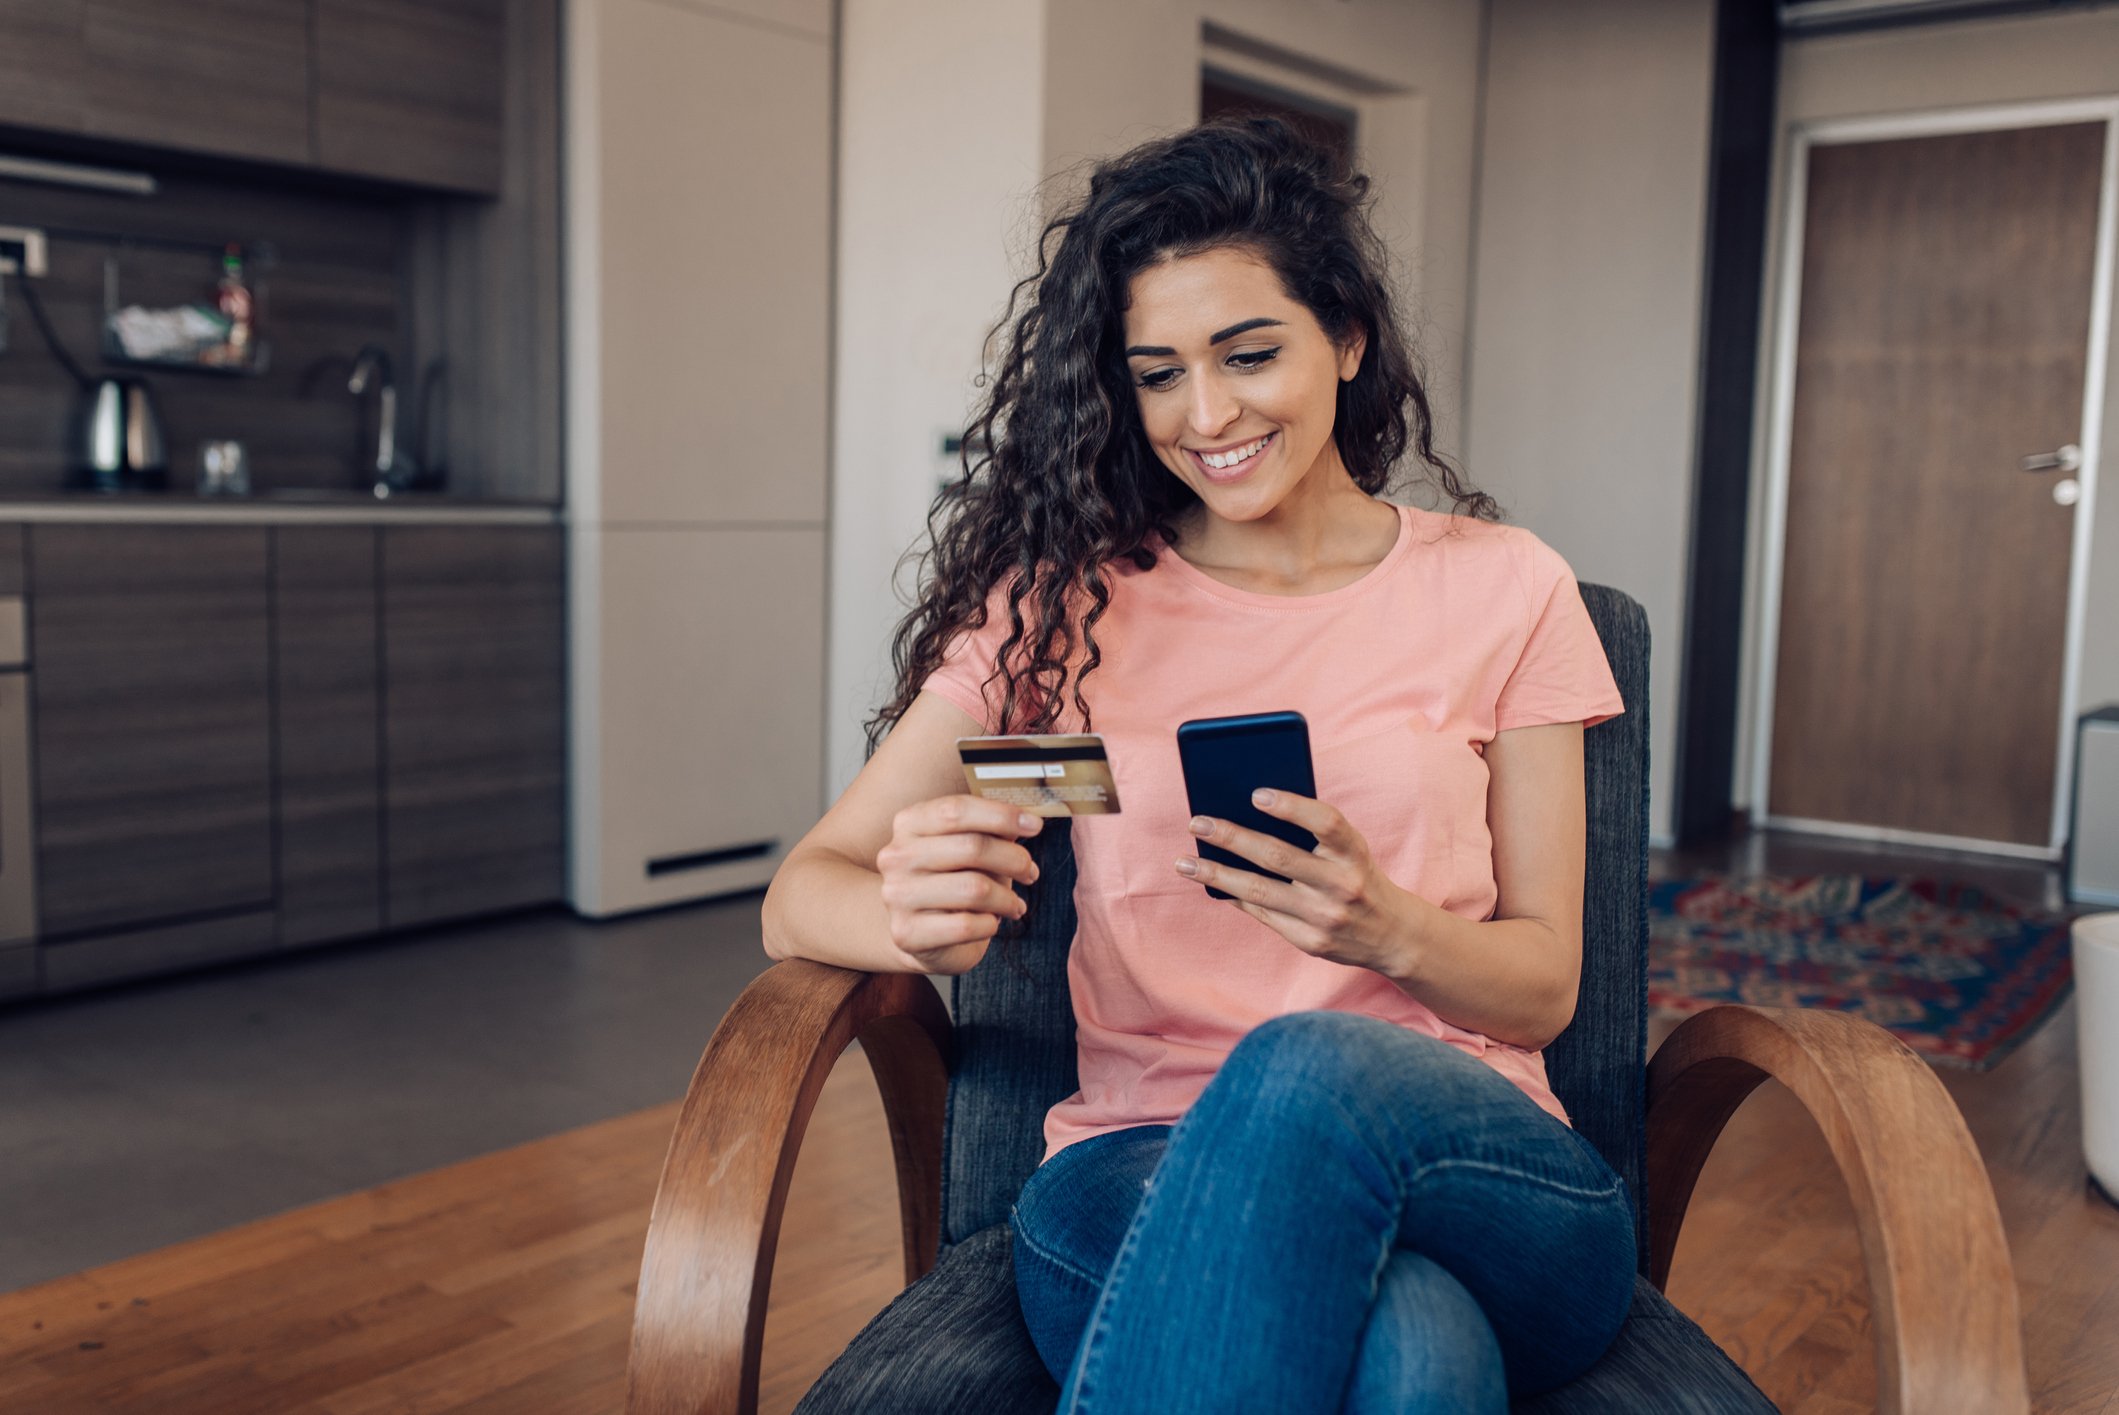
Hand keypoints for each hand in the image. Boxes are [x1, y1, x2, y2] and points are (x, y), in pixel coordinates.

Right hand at [876, 795, 1043, 974]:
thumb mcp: (967, 849)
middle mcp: (896, 856)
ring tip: (1015, 905)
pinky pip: (966, 925)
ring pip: (973, 889)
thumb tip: (1027, 822)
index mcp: (909, 824)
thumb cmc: (951, 882)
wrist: (918, 934)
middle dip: (1014, 860)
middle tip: (1031, 872)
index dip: (1002, 816)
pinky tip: (991, 923)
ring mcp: (897, 895)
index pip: (957, 809)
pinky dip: (990, 925)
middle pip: (971, 847)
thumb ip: (990, 832)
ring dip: (1006, 898)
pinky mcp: (907, 933)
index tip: (1035, 826)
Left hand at [1177, 789, 1412, 976]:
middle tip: (1197, 823)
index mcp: (1354, 852)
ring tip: (1183, 863)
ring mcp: (1324, 917)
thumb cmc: (1358, 875)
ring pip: (1259, 890)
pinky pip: (1262, 914)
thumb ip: (1312, 833)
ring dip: (1216, 874)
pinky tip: (1212, 884)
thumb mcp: (1350, 850)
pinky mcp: (1309, 941)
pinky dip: (1234, 896)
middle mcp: (1341, 885)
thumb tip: (1248, 814)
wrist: (1392, 934)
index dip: (1292, 807)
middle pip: (1278, 857)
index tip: (1256, 794)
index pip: (1326, 823)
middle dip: (1232, 837)